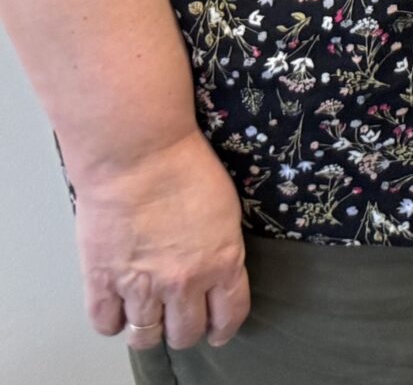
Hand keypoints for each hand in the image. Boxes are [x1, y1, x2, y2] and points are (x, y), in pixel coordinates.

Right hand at [71, 132, 249, 350]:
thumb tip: (215, 269)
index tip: (217, 332)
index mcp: (222, 262)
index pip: (229, 315)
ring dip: (148, 331)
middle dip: (184, 331)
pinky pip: (105, 324)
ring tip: (147, 319)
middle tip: (178, 321)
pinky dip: (112, 322)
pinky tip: (117, 309)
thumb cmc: (186, 169)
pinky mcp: (102, 282)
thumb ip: (221, 248)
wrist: (138, 157)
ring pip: (145, 337)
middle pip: (185, 333)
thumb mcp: (226, 211)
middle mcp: (184, 283)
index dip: (222, 329)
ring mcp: (141, 287)